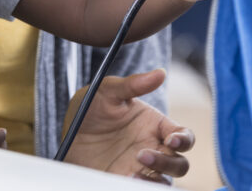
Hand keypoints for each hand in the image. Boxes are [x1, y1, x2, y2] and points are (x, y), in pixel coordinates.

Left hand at [63, 69, 194, 183]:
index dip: (183, 139)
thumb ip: (133, 84)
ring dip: (155, 179)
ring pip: (164, 181)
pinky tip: (125, 180)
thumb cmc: (91, 108)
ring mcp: (141, 169)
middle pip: (179, 164)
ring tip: (131, 172)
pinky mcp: (125, 181)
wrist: (68, 133)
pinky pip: (143, 189)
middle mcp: (154, 149)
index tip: (171, 139)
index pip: (183, 136)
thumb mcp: (108, 92)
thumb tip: (160, 73)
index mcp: (156, 127)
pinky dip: (141, 188)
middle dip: (167, 162)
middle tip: (141, 155)